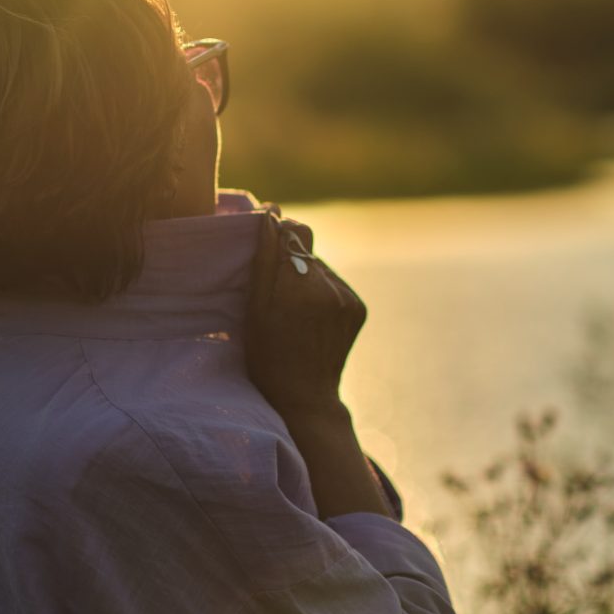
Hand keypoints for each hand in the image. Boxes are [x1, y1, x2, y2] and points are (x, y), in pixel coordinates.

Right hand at [245, 210, 391, 518]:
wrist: (305, 399)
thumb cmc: (267, 356)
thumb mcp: (255, 310)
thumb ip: (264, 260)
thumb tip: (270, 214)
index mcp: (300, 285)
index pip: (293, 231)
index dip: (277, 230)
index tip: (264, 237)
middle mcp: (330, 287)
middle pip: (308, 248)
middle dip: (289, 258)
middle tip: (274, 286)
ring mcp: (349, 298)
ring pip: (321, 266)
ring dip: (306, 275)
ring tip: (292, 307)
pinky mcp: (359, 307)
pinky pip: (335, 285)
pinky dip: (322, 291)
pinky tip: (309, 315)